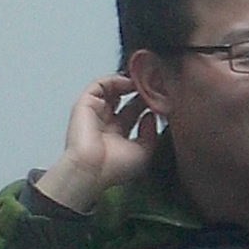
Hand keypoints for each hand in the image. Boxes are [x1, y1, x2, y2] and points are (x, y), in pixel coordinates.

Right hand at [37, 76, 162, 213]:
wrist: (90, 169)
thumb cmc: (114, 167)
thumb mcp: (143, 152)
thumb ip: (151, 133)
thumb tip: (152, 115)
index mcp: (119, 135)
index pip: (135, 113)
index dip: (148, 103)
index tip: (163, 96)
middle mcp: (107, 122)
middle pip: (125, 99)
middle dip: (141, 91)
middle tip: (157, 83)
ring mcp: (95, 112)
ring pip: (112, 89)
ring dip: (128, 82)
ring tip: (145, 79)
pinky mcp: (85, 104)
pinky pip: (99, 85)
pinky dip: (114, 79)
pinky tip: (129, 81)